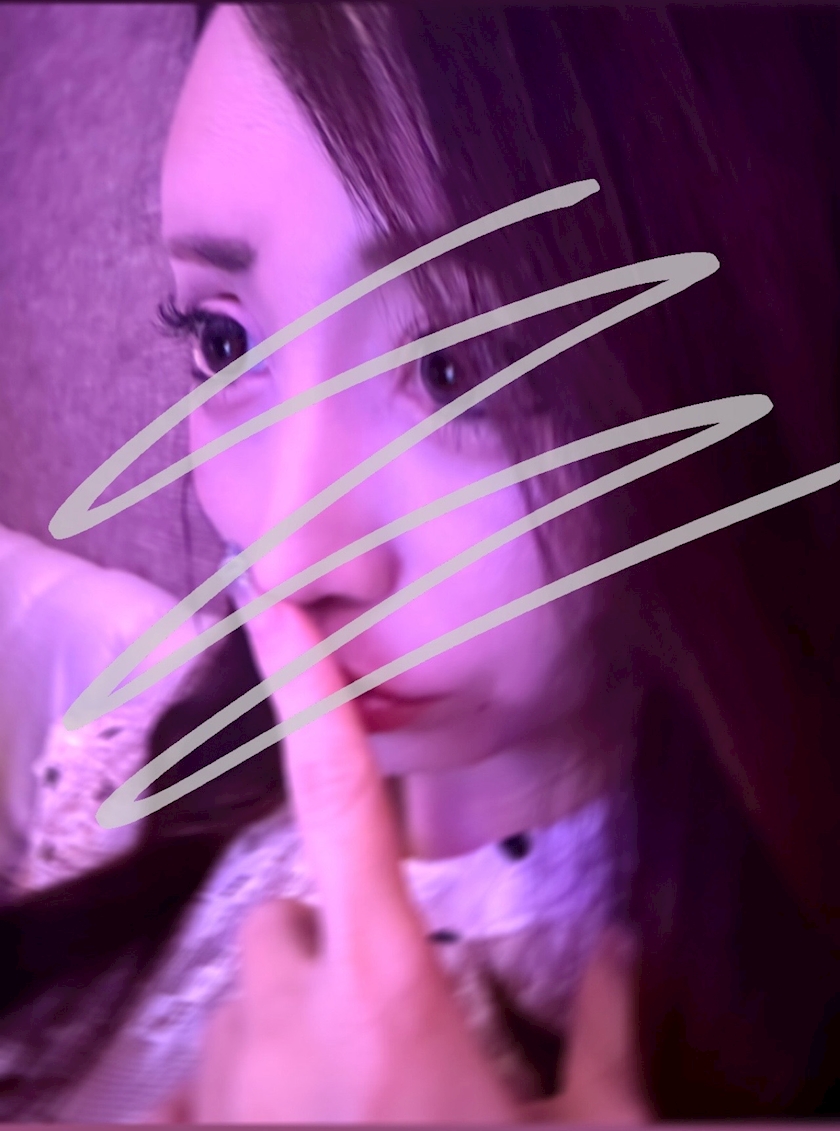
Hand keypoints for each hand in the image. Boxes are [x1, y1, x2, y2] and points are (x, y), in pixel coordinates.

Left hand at [165, 603, 650, 1123]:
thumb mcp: (580, 1129)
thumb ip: (603, 1030)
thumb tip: (626, 953)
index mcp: (385, 992)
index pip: (341, 801)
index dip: (311, 697)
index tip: (282, 619)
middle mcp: (285, 1019)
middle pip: (284, 916)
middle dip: (329, 937)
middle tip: (389, 1009)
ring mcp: (222, 1081)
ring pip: (245, 996)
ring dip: (293, 1015)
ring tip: (355, 1086)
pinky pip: (186, 1086)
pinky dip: (236, 1088)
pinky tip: (296, 1114)